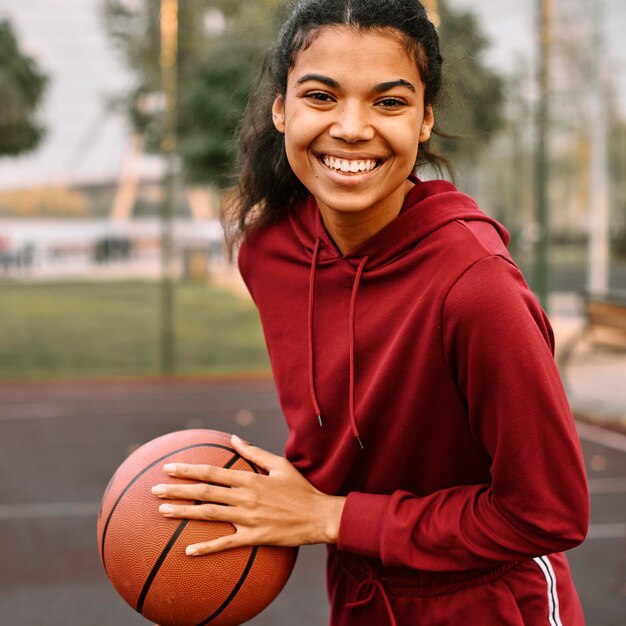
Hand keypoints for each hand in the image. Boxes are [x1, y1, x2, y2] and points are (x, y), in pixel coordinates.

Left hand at [151, 434, 345, 555]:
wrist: (319, 516)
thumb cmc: (300, 488)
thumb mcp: (280, 464)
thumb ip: (254, 452)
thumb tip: (234, 438)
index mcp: (249, 478)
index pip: (212, 472)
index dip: (188, 469)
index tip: (168, 467)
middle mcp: (245, 497)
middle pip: (204, 492)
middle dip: (176, 490)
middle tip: (154, 490)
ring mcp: (248, 518)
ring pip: (209, 515)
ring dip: (184, 513)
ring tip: (161, 512)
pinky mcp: (254, 537)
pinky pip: (226, 544)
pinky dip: (207, 548)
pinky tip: (188, 551)